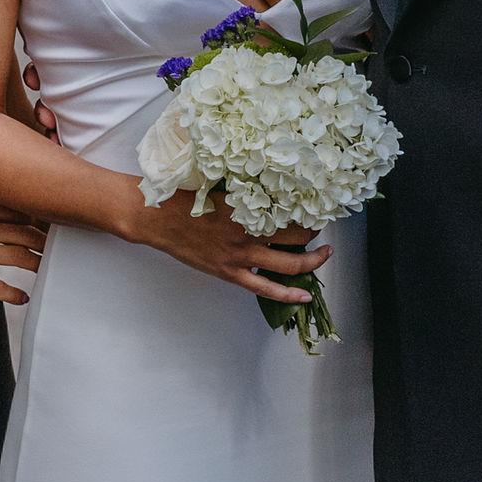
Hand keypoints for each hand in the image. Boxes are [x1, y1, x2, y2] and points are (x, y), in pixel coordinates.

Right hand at [0, 195, 46, 304]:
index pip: (16, 209)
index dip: (37, 216)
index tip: (49, 222)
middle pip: (24, 232)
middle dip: (44, 240)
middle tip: (57, 247)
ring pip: (17, 257)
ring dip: (36, 264)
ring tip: (47, 270)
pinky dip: (13, 294)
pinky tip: (22, 298)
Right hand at [124, 191, 323, 302]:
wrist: (157, 218)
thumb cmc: (185, 198)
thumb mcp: (219, 186)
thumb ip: (246, 192)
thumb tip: (271, 189)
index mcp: (248, 207)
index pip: (292, 211)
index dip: (309, 211)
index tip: (317, 207)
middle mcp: (249, 233)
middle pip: (297, 238)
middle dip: (315, 235)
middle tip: (321, 229)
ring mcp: (240, 256)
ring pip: (289, 265)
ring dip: (312, 262)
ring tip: (324, 256)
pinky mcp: (230, 273)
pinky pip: (266, 289)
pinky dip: (288, 295)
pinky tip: (305, 295)